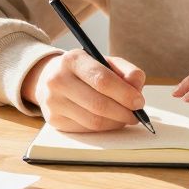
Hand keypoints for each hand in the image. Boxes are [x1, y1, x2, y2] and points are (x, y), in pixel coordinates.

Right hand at [21, 50, 146, 131]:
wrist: (49, 78)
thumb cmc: (85, 70)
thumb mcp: (105, 62)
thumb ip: (126, 71)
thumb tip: (137, 89)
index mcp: (73, 59)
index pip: (102, 80)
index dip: (124, 94)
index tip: (139, 102)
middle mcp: (58, 80)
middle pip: (98, 104)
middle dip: (123, 113)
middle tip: (136, 115)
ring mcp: (53, 102)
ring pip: (93, 121)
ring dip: (116, 123)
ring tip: (125, 117)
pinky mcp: (54, 120)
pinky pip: (86, 129)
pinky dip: (104, 128)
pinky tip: (110, 120)